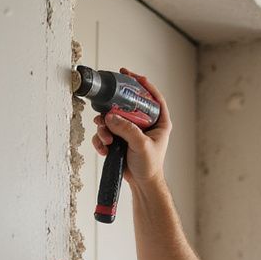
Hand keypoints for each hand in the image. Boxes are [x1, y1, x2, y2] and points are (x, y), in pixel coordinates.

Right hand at [90, 67, 170, 187]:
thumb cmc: (150, 166)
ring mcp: (130, 130)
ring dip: (104, 129)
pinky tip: (104, 149)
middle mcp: (144, 123)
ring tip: (106, 141)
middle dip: (112, 110)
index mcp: (158, 122)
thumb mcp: (141, 145)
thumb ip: (127, 130)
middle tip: (104, 113)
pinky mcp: (119, 139)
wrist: (142, 184)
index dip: (142, 84)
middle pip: (126, 105)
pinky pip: (106, 132)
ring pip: (112, 119)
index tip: (129, 75)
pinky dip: (102, 140)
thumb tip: (110, 117)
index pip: (153, 97)